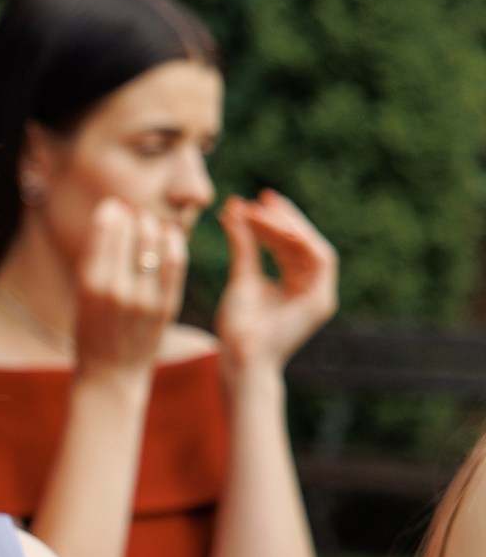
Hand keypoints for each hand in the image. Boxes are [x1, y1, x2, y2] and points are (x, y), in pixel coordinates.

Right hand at [71, 196, 185, 382]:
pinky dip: (173, 241)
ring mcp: (144, 298)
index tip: (113, 206)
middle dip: (133, 216)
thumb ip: (97, 257)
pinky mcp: (166, 305)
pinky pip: (176, 261)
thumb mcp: (82, 294)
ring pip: (155, 242)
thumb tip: (115, 210)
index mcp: (89, 285)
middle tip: (134, 214)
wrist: (111, 373)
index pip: (105, 229)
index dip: (111, 210)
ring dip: (153, 225)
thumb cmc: (91, 329)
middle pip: (132, 231)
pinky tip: (168, 234)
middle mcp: (116, 290)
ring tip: (148, 224)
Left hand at [215, 190, 337, 372]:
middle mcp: (312, 287)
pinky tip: (274, 227)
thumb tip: (235, 210)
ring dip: (288, 226)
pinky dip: (297, 240)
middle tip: (262, 197)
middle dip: (283, 218)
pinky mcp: (321, 300)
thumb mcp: (241, 277)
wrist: (240, 358)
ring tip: (262, 210)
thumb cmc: (238, 327)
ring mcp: (320, 294)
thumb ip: (244, 245)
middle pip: (304, 242)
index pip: (290, 245)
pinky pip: (317, 259)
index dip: (274, 222)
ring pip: (311, 247)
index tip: (252, 202)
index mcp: (296, 284)